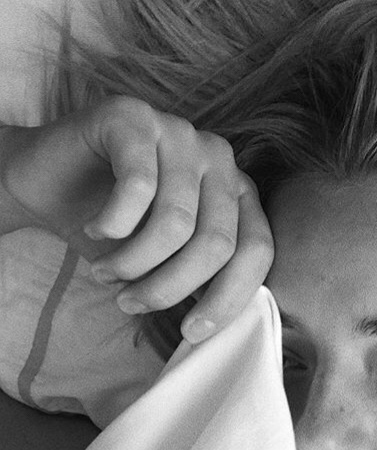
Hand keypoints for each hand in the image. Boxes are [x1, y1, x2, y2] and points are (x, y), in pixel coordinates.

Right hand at [0, 96, 272, 342]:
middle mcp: (219, 159)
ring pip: (176, 223)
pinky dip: (112, 224)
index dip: (229, 298)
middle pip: (217, 243)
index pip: (257, 250)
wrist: (46, 184)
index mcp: (239, 194)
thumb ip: (201, 283)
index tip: (192, 332)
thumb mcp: (166, 263)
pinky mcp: (135, 117)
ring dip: (133, 263)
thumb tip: (218, 327)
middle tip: (130, 302)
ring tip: (105, 271)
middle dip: (170, 288)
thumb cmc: (114, 230)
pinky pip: (139, 186)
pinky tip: (95, 229)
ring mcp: (180, 132)